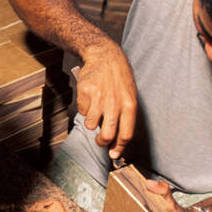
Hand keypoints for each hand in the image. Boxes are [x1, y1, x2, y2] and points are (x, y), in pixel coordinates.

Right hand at [73, 40, 137, 158]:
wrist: (105, 56)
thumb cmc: (119, 78)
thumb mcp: (129, 95)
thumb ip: (124, 116)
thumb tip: (117, 140)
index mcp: (129, 105)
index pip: (126, 134)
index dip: (119, 148)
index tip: (114, 155)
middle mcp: (114, 102)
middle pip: (108, 134)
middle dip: (103, 142)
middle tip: (101, 140)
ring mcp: (99, 97)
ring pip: (91, 125)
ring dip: (92, 122)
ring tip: (96, 110)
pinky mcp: (85, 92)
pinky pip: (82, 110)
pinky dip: (85, 108)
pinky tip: (90, 98)